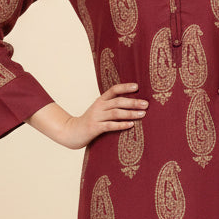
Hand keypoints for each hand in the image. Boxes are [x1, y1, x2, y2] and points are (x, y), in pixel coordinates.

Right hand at [27, 83, 147, 148]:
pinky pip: (110, 125)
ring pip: (116, 113)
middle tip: (146, 104)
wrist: (72, 132)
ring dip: (130, 113)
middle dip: (133, 102)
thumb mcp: (99, 111)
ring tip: (142, 114)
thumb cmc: (90, 122)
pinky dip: (121, 125)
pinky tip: (131, 125)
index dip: (125, 87)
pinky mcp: (95, 128)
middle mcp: (99, 106)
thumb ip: (111, 107)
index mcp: (100, 100)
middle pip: (118, 101)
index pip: (114, 90)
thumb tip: (131, 104)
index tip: (137, 86)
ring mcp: (96, 117)